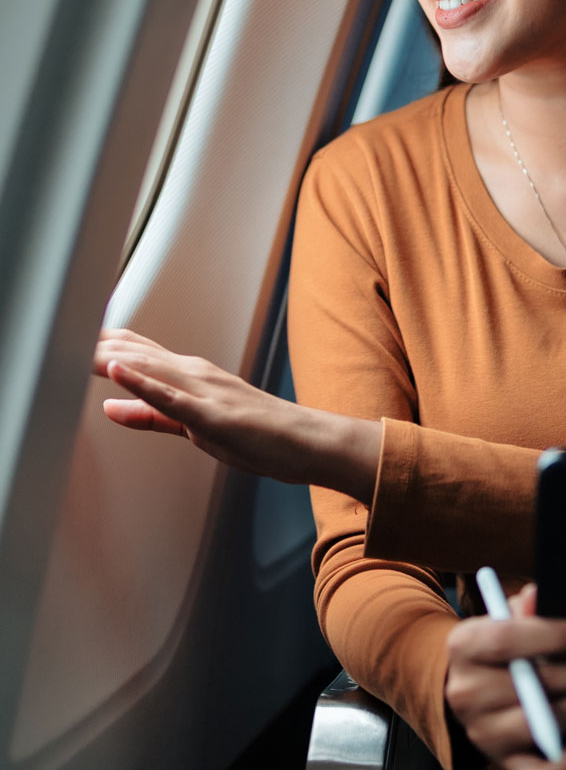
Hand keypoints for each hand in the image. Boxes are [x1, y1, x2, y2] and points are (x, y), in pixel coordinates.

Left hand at [93, 327, 378, 500]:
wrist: (303, 441)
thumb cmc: (257, 435)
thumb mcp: (192, 425)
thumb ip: (149, 415)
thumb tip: (109, 408)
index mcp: (189, 375)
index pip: (134, 352)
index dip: (97, 344)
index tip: (65, 334)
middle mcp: (194, 373)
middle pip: (134, 352)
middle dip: (93, 343)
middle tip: (58, 328)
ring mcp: (203, 390)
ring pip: (147, 367)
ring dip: (109, 355)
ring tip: (74, 343)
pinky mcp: (211, 414)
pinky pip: (171, 397)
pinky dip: (142, 382)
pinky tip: (118, 372)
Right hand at [444, 582, 565, 769]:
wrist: (473, 689)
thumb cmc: (504, 647)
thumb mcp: (507, 617)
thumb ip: (525, 608)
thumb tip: (538, 596)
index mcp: (465, 647)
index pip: (507, 640)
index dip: (554, 636)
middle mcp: (467, 694)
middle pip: (537, 686)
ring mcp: (485, 734)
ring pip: (545, 725)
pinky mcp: (504, 765)